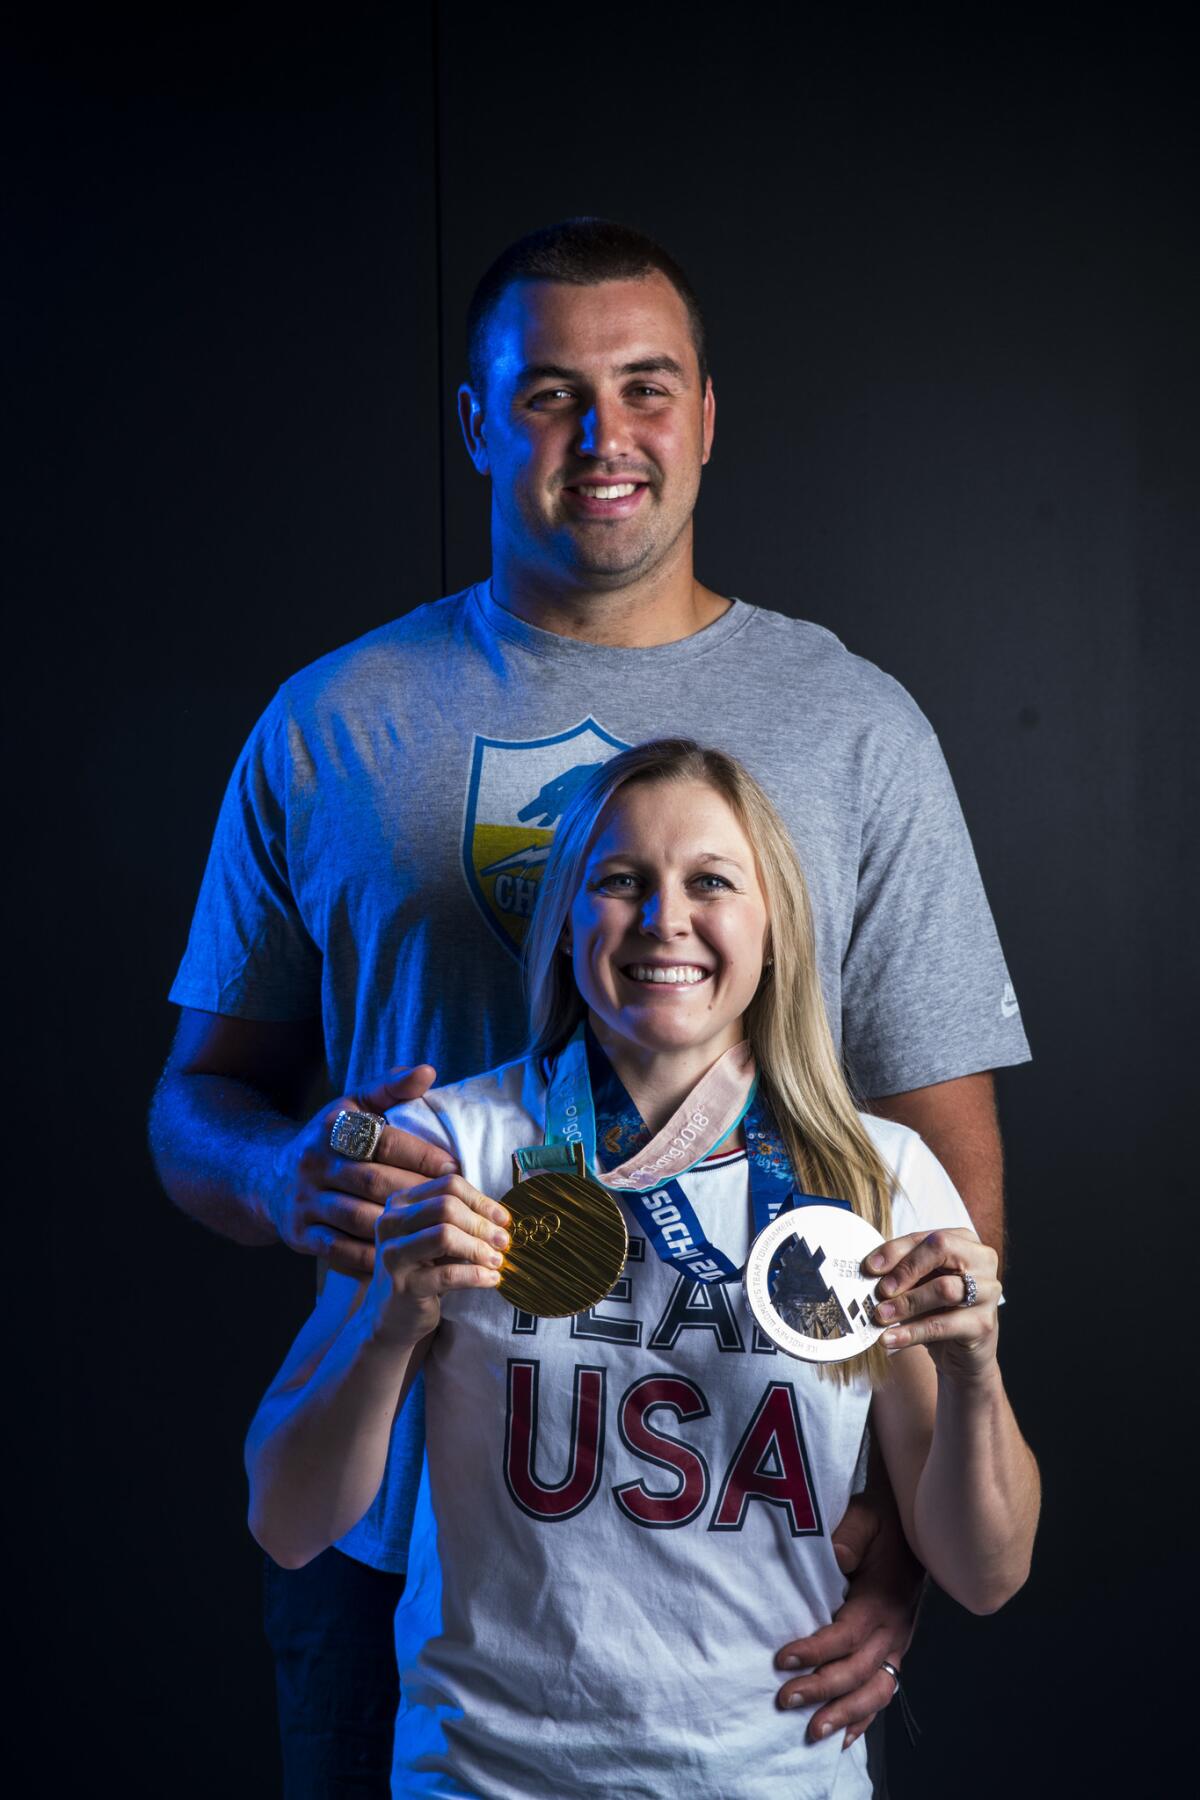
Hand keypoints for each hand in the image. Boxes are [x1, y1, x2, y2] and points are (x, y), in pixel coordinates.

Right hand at [266, 1066, 460, 1275]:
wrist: (268, 1177)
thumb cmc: (329, 1139)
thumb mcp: (352, 1105)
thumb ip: (391, 1087)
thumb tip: (428, 1071)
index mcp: (331, 1129)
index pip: (382, 1141)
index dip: (421, 1155)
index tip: (454, 1167)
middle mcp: (314, 1163)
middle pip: (373, 1182)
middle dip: (417, 1194)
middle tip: (452, 1205)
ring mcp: (304, 1201)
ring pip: (358, 1218)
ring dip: (399, 1228)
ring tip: (435, 1232)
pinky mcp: (299, 1234)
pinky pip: (339, 1250)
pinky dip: (371, 1256)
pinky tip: (402, 1255)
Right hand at [365, 1174, 511, 1348]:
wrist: (393, 1315)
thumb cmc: (423, 1268)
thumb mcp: (437, 1235)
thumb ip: (461, 1219)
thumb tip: (502, 1216)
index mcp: (401, 1202)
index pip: (448, 1185)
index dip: (481, 1200)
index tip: (503, 1218)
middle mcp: (391, 1223)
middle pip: (447, 1207)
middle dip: (482, 1224)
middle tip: (504, 1241)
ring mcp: (393, 1254)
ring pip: (445, 1236)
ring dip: (479, 1248)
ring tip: (498, 1260)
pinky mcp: (403, 1286)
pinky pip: (448, 1274)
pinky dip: (476, 1275)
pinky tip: (492, 1279)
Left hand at [775, 1490, 922, 1748]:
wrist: (915, 1524)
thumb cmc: (882, 1521)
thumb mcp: (865, 1516)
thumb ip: (849, 1536)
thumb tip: (835, 1557)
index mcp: (883, 1600)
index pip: (847, 1635)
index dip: (816, 1651)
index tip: (782, 1659)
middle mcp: (894, 1629)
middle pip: (858, 1670)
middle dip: (822, 1690)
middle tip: (785, 1700)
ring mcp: (897, 1643)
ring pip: (875, 1690)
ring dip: (845, 1713)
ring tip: (813, 1732)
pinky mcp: (895, 1650)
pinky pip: (885, 1691)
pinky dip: (865, 1717)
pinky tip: (844, 1736)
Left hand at [867, 1228, 1001, 1381]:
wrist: (962, 1353)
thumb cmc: (938, 1309)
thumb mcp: (919, 1284)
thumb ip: (901, 1272)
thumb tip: (869, 1271)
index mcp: (964, 1241)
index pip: (927, 1237)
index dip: (896, 1250)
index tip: (870, 1267)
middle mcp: (982, 1260)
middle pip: (941, 1250)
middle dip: (906, 1269)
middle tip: (880, 1290)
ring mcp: (988, 1291)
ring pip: (944, 1288)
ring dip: (906, 1302)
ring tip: (881, 1315)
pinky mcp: (983, 1323)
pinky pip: (943, 1325)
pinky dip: (912, 1332)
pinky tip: (890, 1338)